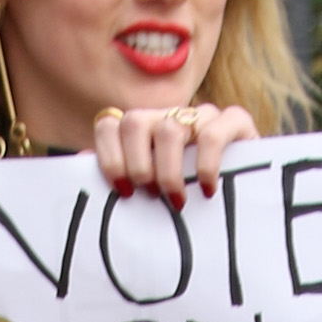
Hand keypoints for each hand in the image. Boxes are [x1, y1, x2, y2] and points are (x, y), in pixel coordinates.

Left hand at [92, 99, 258, 210]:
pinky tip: (207, 189)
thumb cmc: (191, 200)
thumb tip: (76, 163)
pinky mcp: (235, 121)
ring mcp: (201, 115)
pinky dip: (206, 163)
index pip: (110, 124)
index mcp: (143, 131)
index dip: (109, 157)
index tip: (123, 191)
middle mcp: (169, 116)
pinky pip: (214, 130)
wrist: (245, 206)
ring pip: (171, 127)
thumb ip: (118, 176)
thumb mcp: (151, 193)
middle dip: (138, 165)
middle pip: (135, 122)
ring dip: (168, 170)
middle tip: (150, 195)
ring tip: (176, 200)